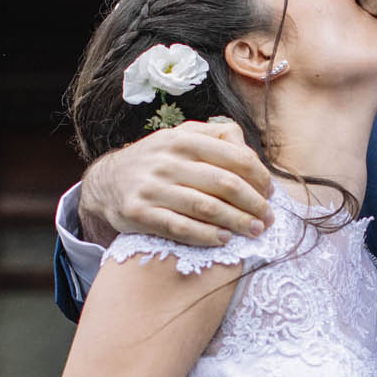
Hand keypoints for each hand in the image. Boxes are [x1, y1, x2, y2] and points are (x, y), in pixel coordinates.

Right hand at [78, 119, 272, 247]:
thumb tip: (251, 153)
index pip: (234, 156)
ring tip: (254, 231)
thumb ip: (217, 137)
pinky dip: (206, 235)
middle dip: (254, 203)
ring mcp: (152, 187)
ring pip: (206, 207)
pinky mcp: (139, 213)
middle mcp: (167, 160)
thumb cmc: (157, 161)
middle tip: (268, 218)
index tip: (270, 192)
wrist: (107, 181)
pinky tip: (224, 239)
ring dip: (237, 222)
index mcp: (184, 138)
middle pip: (225, 184)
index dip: (259, 176)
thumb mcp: (182, 137)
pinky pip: (180, 227)